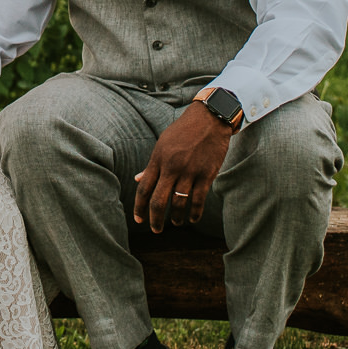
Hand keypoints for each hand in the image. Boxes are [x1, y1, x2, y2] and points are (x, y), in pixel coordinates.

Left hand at [133, 104, 235, 232]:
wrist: (210, 118)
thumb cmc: (183, 131)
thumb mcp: (163, 144)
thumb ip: (151, 164)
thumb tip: (137, 179)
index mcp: (158, 159)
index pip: (144, 188)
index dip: (139, 207)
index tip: (138, 220)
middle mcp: (171, 167)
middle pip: (158, 200)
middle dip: (155, 219)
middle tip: (155, 230)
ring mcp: (190, 171)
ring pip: (179, 203)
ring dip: (176, 218)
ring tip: (175, 223)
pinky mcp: (206, 174)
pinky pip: (198, 199)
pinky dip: (194, 213)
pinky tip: (192, 219)